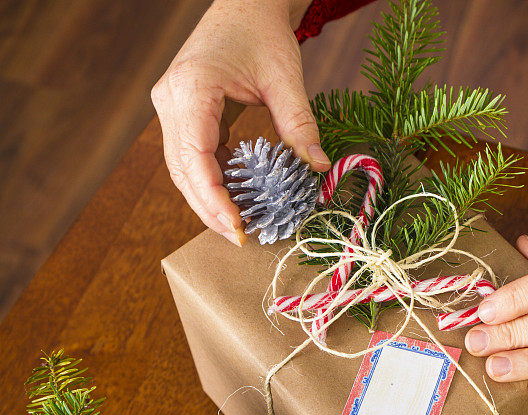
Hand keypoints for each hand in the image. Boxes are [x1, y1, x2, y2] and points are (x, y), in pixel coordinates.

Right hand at [151, 0, 326, 245]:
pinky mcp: (183, 113)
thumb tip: (318, 168)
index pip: (193, 156)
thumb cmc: (261, 32)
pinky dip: (212, 180)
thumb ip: (300, 123)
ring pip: (182, 168)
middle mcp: (171, 100)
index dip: (212, 197)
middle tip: (240, 239)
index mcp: (191, 88)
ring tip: (238, 226)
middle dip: (208, 208)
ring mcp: (172, 107)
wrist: (243, 5)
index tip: (237, 227)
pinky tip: (235, 198)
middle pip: (182, 170)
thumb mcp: (285, 77)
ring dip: (207, 199)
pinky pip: (192, 156)